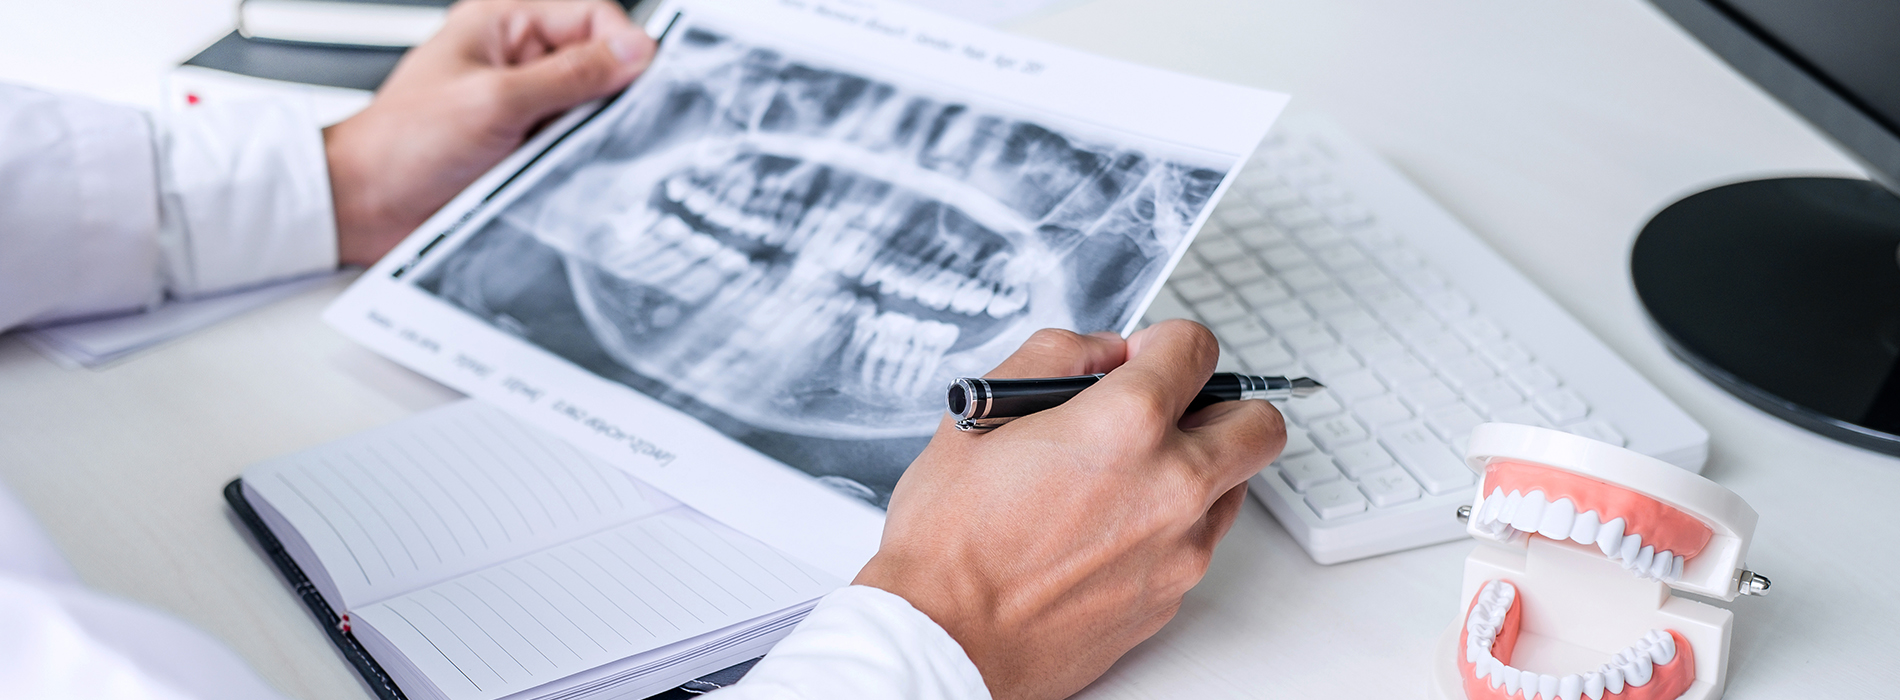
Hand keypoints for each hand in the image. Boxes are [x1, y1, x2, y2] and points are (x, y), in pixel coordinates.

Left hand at [323, 0, 655, 265]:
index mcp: (504, 22)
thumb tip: (634, 52)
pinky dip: (576, 159)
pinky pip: (572, 144)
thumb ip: (570, 75)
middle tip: (600, 125)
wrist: (364, 206)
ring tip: (564, 153)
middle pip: (599, 61)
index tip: (641, 84)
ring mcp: (522, 102)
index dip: (625, 46)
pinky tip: (561, 171)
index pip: (594, 13)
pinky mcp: (524, 143)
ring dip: (588, 133)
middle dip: (608, 95)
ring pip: (590, 108)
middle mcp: (516, 57)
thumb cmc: (403, 144)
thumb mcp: (496, 101)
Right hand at [854, 320, 1286, 699]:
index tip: (1142, 358)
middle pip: (1258, 423)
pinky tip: (1110, 528)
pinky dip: (1172, 524)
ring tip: (1129, 475)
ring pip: (1236, 486)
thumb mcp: (980, 413)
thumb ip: (1056, 357)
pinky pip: (1198, 542)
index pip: (1197, 349)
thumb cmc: (949, 540)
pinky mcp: (1172, 597)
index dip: (1163, 343)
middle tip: (1168, 411)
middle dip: (1219, 404)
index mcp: (1126, 426)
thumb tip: (1103, 353)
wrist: (944, 641)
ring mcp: (1180, 549)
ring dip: (1201, 466)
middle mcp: (1171, 486)